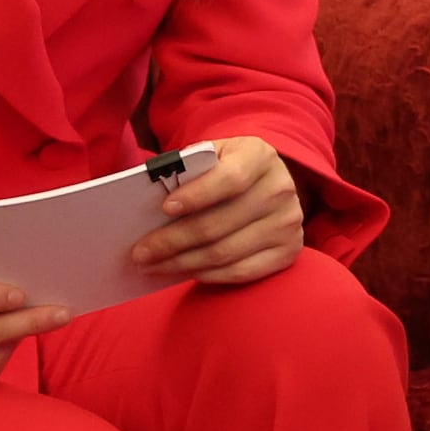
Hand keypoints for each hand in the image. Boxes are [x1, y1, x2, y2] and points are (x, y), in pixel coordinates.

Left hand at [128, 136, 303, 288]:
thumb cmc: (226, 168)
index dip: (196, 195)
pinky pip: (241, 272)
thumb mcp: (211, 156)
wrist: (266, 182)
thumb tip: (149, 204)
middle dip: (172, 241)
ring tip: (153, 265)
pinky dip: (208, 275)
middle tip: (140, 253)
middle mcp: (280, 189)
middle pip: (219, 224)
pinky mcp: (289, 251)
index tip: (164, 209)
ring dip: (182, 263)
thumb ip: (187, 170)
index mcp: (259, 156)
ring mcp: (288, 223)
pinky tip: (184, 272)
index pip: (229, 179)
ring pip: (225, 253)